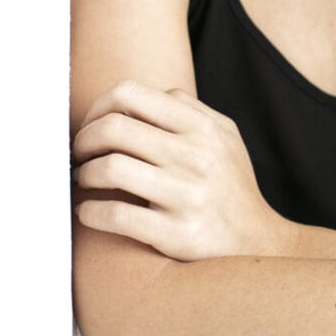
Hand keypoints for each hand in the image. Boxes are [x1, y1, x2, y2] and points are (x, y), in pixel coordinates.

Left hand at [73, 81, 297, 261]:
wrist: (257, 241)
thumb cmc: (231, 184)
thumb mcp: (224, 135)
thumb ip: (188, 109)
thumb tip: (140, 96)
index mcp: (201, 125)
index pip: (130, 93)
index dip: (98, 107)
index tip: (92, 125)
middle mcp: (195, 155)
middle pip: (114, 128)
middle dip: (83, 140)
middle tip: (78, 154)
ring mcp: (186, 195)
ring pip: (110, 169)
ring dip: (83, 174)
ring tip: (83, 180)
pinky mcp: (176, 234)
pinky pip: (116, 216)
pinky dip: (90, 212)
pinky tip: (89, 212)